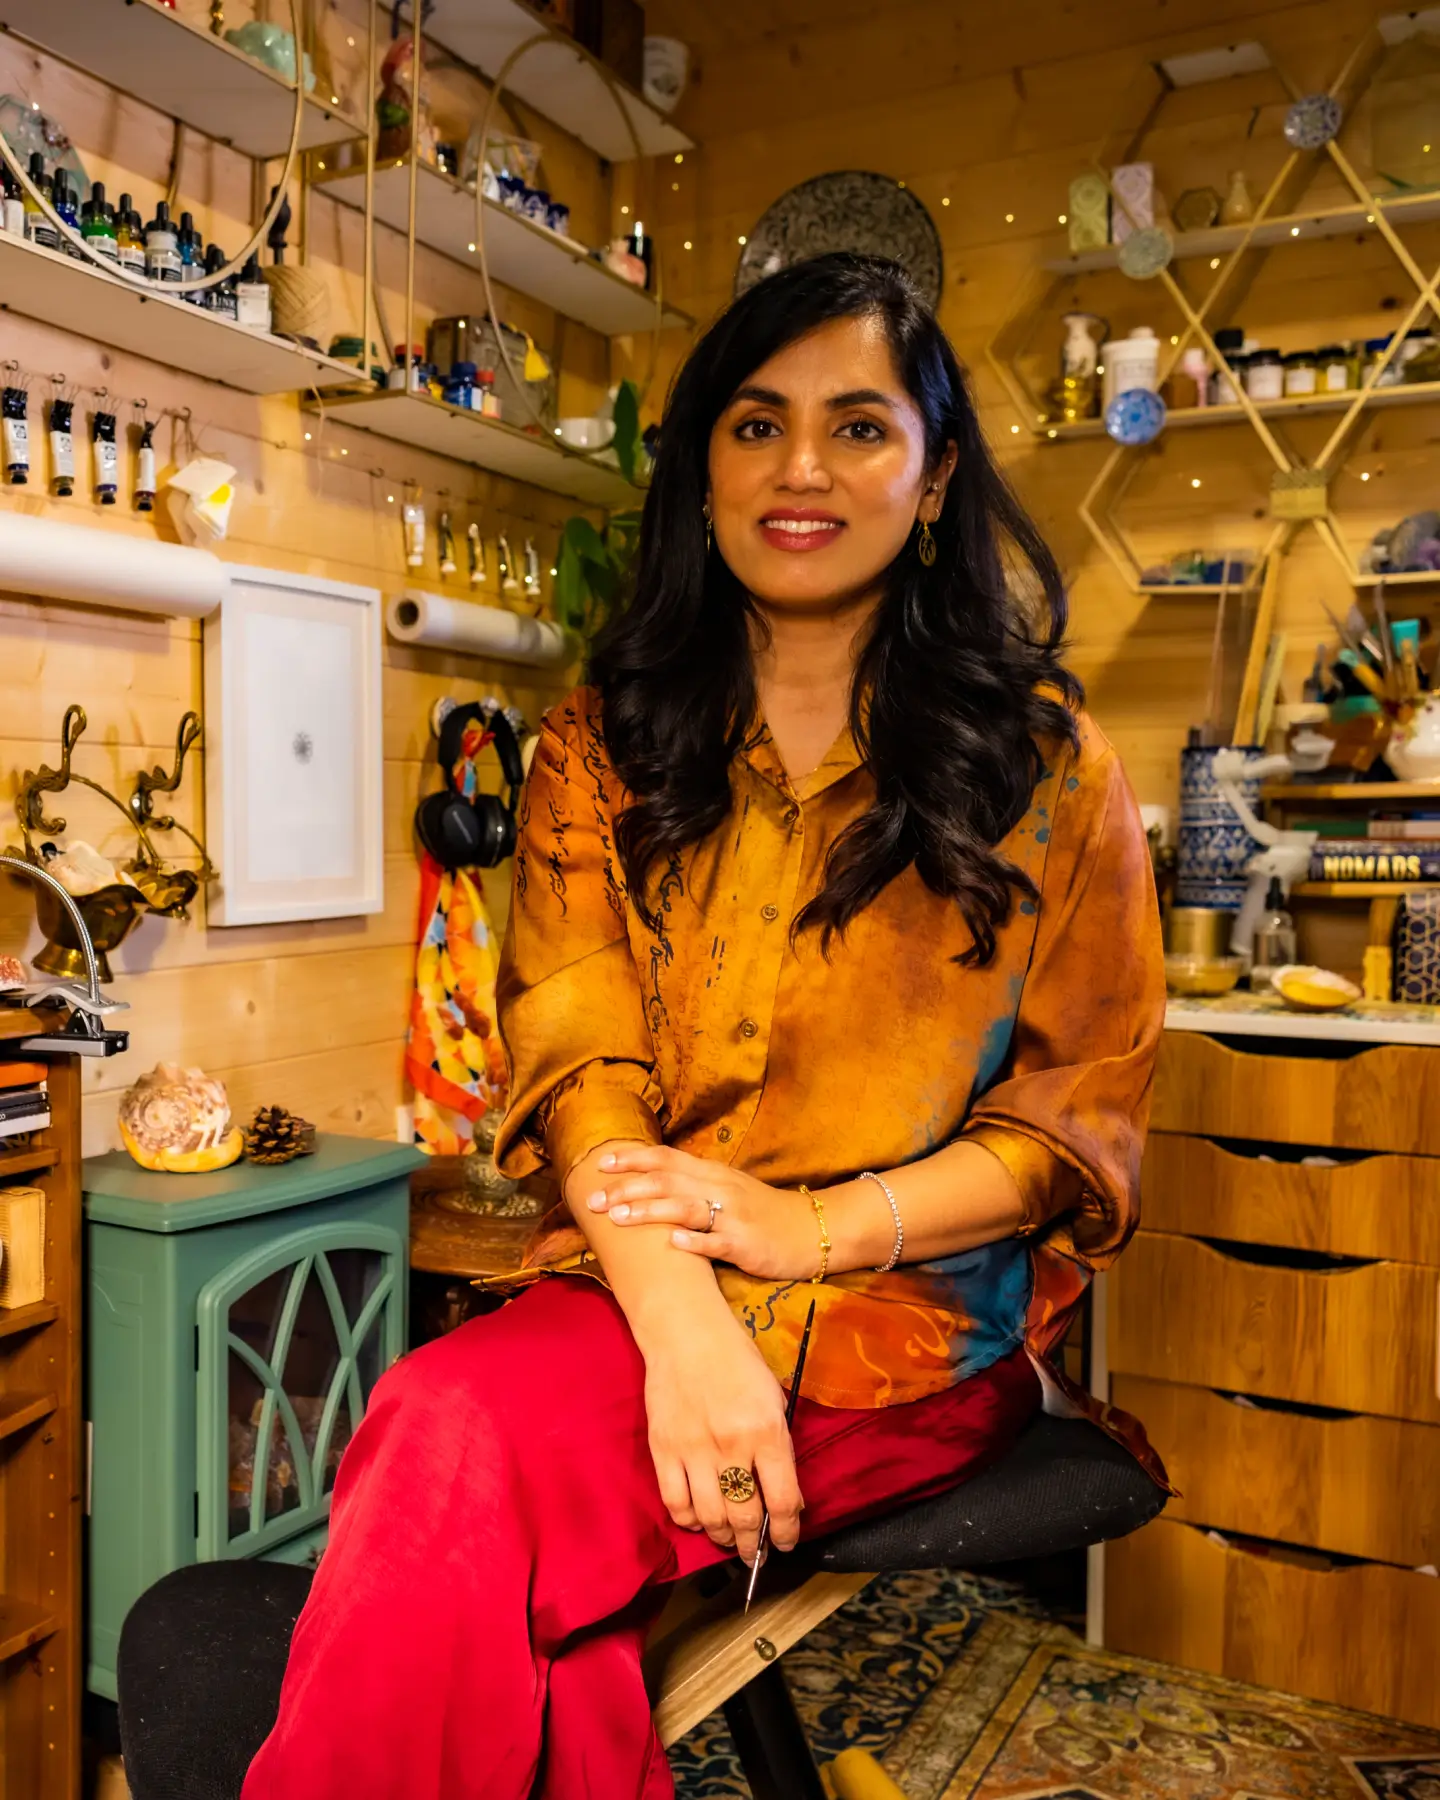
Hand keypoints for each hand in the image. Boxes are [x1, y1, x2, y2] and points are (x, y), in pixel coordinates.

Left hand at [581, 1144, 821, 1281]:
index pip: (665, 1158)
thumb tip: (649, 1183)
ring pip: (685, 1208)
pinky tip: (672, 1244)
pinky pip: (716, 1242)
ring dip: (650, 1212)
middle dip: (626, 1188)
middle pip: (667, 1181)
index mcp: (712, 1173)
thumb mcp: (728, 1188)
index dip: (632, 1159)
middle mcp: (719, 1188)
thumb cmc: (763, 1212)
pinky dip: (693, 1242)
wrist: (810, 1230)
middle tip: (592, 1200)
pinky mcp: (745, 1244)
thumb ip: (693, 1184)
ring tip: (619, 1218)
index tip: (600, 1163)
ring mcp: (732, 1216)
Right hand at [639, 1300, 802, 1563]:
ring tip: (729, 1539)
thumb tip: (783, 1496)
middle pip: (744, 1516)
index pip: (782, 1502)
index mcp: (766, 1432)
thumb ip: (778, 1447)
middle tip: (756, 1552)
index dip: (786, 1532)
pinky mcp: (663, 1450)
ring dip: (722, 1537)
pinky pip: (675, 1502)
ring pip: (710, 1517)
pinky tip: (698, 1519)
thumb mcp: (773, 1399)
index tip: (785, 1541)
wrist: (686, 1333)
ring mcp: (693, 1451)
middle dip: (753, 1544)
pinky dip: (689, 1520)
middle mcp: (731, 1447)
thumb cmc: (737, 1361)